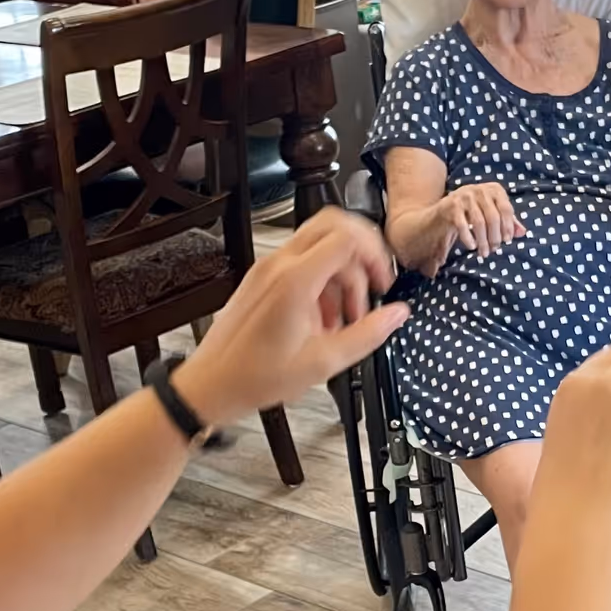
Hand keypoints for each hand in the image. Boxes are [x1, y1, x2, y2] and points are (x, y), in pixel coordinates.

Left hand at [179, 208, 405, 425]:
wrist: (212, 383)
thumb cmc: (255, 376)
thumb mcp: (323, 362)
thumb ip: (367, 334)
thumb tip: (397, 315)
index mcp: (295, 281)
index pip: (346, 236)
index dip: (374, 253)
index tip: (382, 281)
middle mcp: (279, 265)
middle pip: (333, 226)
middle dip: (361, 254)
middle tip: (371, 287)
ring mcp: (268, 268)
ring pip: (320, 244)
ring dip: (342, 272)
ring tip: (344, 316)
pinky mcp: (262, 277)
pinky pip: (302, 261)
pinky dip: (322, 280)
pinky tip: (323, 318)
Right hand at [438, 181, 525, 256]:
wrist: (446, 208)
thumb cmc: (476, 210)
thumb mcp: (493, 212)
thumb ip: (508, 221)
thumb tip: (523, 232)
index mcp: (494, 189)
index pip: (506, 209)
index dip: (508, 226)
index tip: (507, 240)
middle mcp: (480, 190)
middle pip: (493, 217)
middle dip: (495, 236)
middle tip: (495, 249)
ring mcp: (465, 196)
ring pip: (479, 223)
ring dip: (483, 241)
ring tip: (484, 253)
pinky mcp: (452, 206)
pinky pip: (463, 225)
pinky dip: (468, 238)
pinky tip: (472, 246)